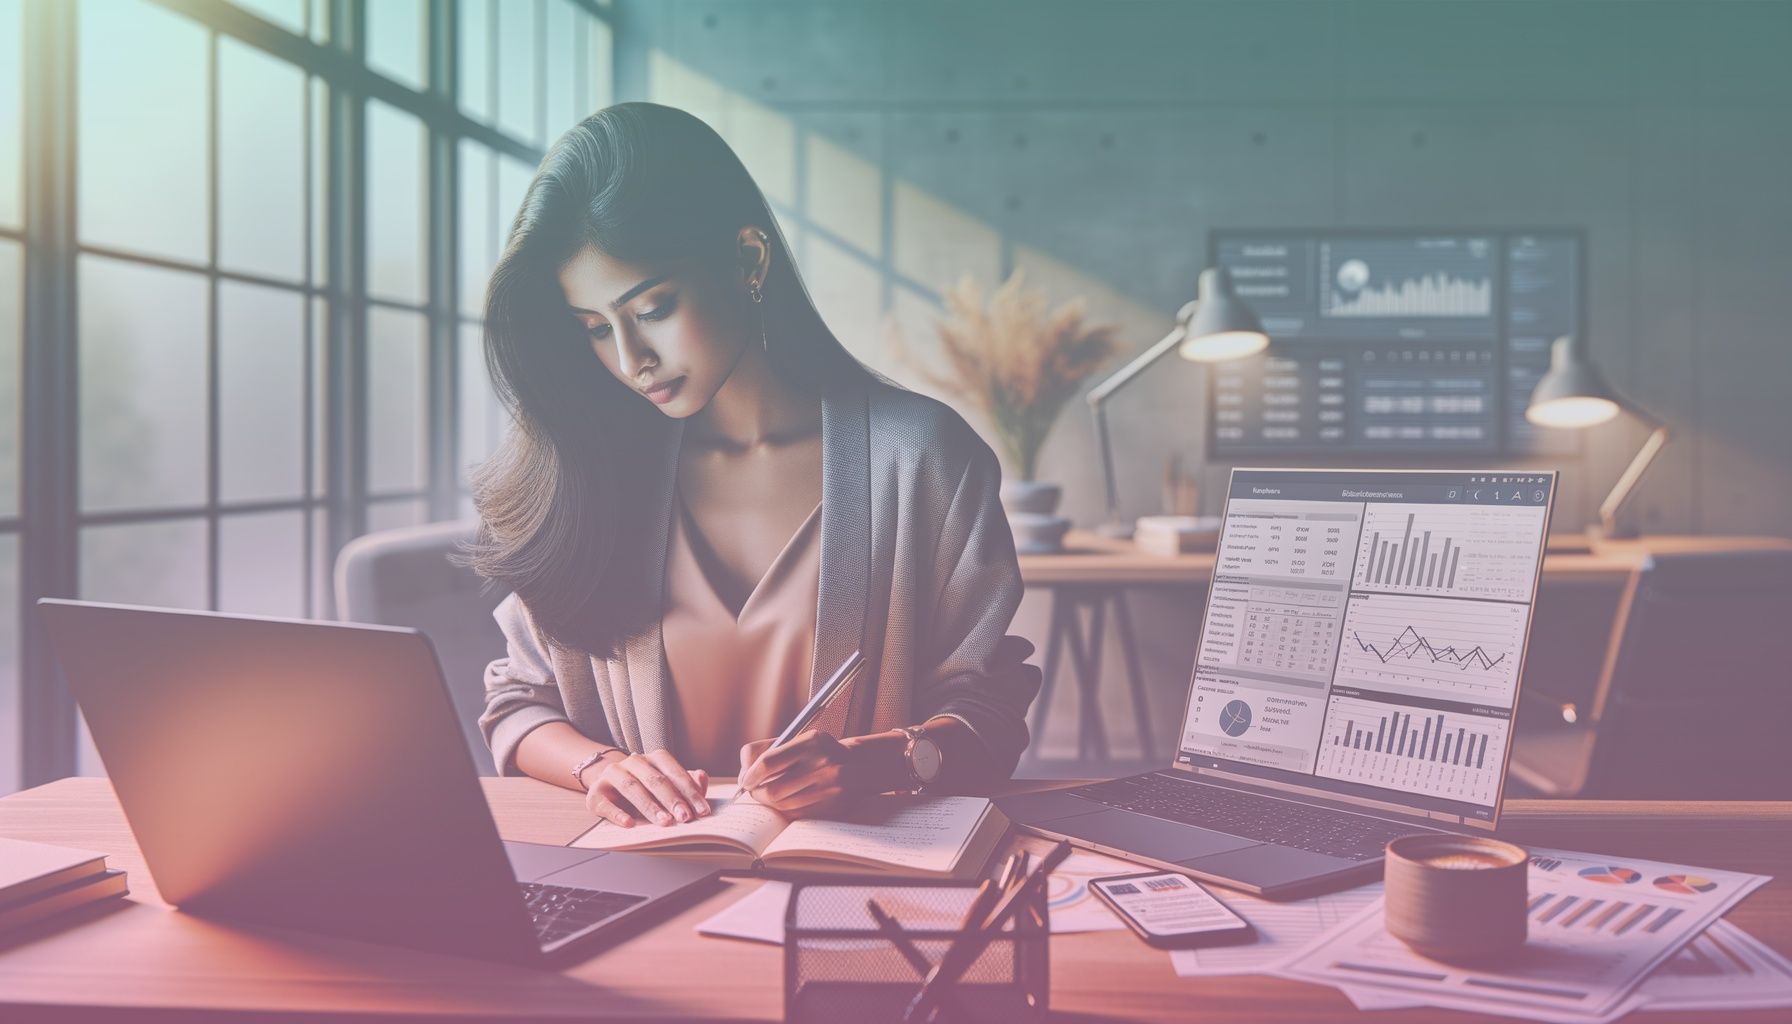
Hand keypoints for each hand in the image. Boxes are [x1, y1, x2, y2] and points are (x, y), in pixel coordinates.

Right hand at [583, 749, 710, 827]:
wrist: (609, 785)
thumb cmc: (645, 787)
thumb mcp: (667, 784)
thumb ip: (686, 783)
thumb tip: (702, 777)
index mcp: (654, 758)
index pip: (673, 772)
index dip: (689, 792)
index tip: (702, 811)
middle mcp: (633, 762)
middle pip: (654, 779)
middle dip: (672, 800)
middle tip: (685, 817)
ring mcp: (612, 775)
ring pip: (632, 787)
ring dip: (650, 806)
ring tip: (664, 823)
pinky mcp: (595, 793)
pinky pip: (606, 803)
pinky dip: (618, 814)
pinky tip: (629, 824)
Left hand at [737, 731, 875, 818]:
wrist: (858, 764)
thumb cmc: (818, 752)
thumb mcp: (797, 740)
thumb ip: (765, 750)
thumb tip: (743, 776)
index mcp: (811, 742)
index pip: (768, 762)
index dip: (750, 775)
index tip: (746, 782)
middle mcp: (823, 763)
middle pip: (773, 790)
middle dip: (758, 794)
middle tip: (755, 792)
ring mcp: (831, 787)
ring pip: (784, 806)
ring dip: (771, 804)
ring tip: (771, 796)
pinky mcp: (834, 806)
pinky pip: (798, 815)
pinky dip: (787, 811)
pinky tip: (789, 802)